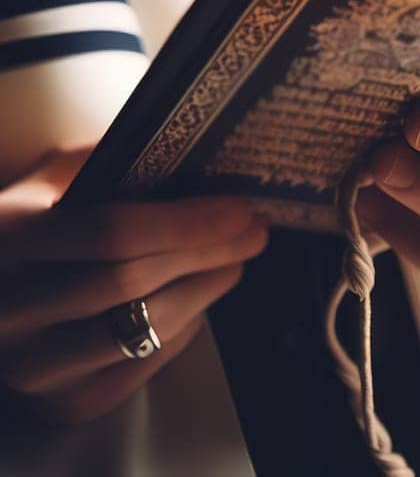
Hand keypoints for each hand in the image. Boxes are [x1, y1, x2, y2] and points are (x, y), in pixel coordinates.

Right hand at [0, 149, 265, 422]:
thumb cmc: (28, 229)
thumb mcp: (47, 183)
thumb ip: (104, 165)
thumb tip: (193, 156)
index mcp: (7, 240)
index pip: (111, 234)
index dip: (185, 223)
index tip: (238, 209)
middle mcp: (10, 311)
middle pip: (133, 282)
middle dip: (208, 253)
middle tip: (254, 232)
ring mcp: (34, 367)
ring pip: (144, 329)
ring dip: (205, 291)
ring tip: (234, 262)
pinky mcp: (64, 405)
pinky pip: (143, 366)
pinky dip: (182, 331)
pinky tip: (197, 300)